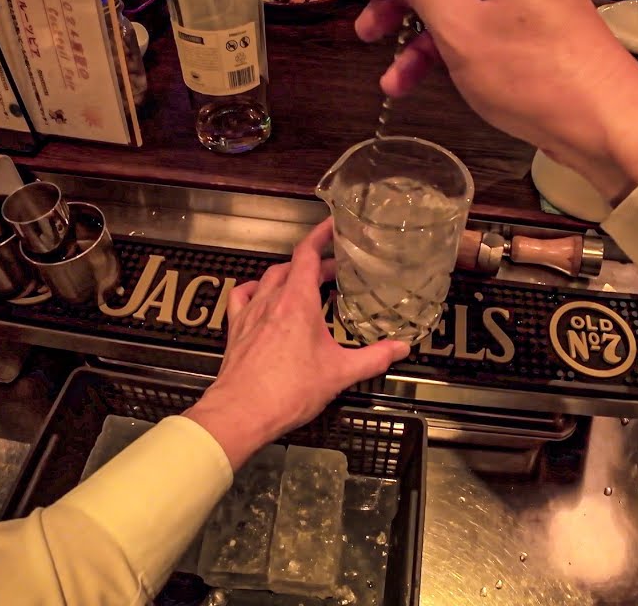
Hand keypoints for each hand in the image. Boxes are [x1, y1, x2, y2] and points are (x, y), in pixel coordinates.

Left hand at [184, 219, 410, 468]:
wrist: (242, 412)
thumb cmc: (289, 390)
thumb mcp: (340, 373)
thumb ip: (374, 357)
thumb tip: (401, 348)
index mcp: (297, 301)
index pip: (307, 253)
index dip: (321, 235)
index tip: (333, 225)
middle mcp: (271, 300)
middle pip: (292, 266)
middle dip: (314, 263)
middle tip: (335, 271)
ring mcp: (250, 313)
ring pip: (267, 279)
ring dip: (287, 275)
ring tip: (305, 284)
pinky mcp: (236, 330)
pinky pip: (242, 297)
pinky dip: (255, 291)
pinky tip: (261, 297)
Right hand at [354, 0, 637, 202]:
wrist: (602, 119)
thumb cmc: (536, 75)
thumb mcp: (458, 28)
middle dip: (400, 2)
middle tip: (368, 31)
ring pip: (457, 4)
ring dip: (419, 38)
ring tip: (390, 76)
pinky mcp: (534, 28)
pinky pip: (480, 26)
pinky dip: (450, 49)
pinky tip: (419, 82)